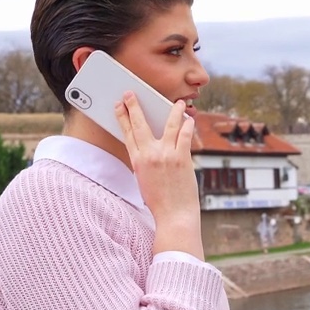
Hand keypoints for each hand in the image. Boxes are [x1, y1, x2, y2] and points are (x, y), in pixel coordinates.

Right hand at [114, 92, 203, 258]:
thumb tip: (153, 145)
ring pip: (168, 125)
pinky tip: (190, 119)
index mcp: (137, 161)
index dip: (122, 117)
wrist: (174, 216)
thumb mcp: (144, 180)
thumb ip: (146, 161)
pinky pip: (185, 135)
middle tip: (131, 93)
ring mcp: (166, 155)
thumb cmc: (160, 201)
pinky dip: (188, 125)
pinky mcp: (182, 158)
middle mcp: (149, 155)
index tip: (118, 105)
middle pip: (139, 124)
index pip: (126, 133)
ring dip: (173, 111)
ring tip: (178, 103)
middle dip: (134, 106)